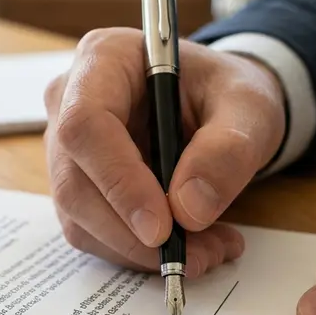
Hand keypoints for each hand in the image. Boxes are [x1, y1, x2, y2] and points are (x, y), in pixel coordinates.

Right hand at [43, 28, 285, 276]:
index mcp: (104, 59)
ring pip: (80, 217)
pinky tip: (189, 246)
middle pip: (75, 181)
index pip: (86, 124)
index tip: (162, 228)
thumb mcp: (249, 108)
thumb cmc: (226, 93)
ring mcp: (66, 149)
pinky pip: (94, 233)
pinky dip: (139, 253)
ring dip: (140, 250)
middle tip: (198, 255)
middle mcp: (69, 102)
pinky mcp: (78, 187)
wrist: (218, 106)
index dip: (118, 181)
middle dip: (133, 232)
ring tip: (208, 250)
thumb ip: (228, 150)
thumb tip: (190, 210)